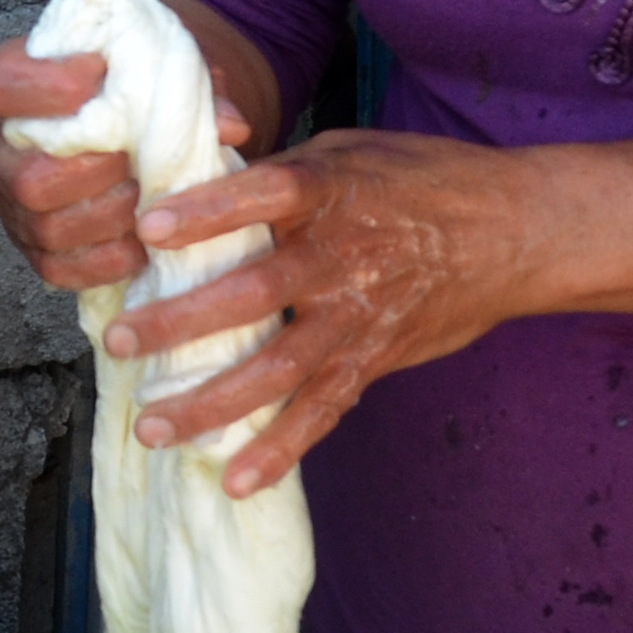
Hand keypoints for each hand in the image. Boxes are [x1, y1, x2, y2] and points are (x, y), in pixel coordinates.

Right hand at [0, 45, 251, 294]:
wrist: (125, 107)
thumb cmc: (132, 75)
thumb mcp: (156, 57)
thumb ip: (188, 81)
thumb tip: (230, 126)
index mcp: (6, 80)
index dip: (46, 89)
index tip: (100, 78)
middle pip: (28, 175)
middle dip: (95, 176)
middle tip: (137, 164)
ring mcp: (5, 196)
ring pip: (43, 225)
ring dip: (106, 221)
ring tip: (145, 205)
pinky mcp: (27, 240)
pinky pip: (54, 266)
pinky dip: (102, 263)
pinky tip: (139, 248)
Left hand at [107, 125, 540, 496]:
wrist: (516, 231)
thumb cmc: (420, 180)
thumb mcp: (350, 152)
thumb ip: (280, 171)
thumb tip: (199, 173)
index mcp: (330, 194)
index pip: (263, 198)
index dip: (207, 211)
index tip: (149, 226)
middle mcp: (341, 258)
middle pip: (253, 294)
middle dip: (180, 322)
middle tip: (117, 340)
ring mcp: (358, 317)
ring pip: (278, 369)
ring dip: (212, 403)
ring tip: (152, 426)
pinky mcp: (374, 360)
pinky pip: (324, 412)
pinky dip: (282, 450)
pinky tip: (236, 480)